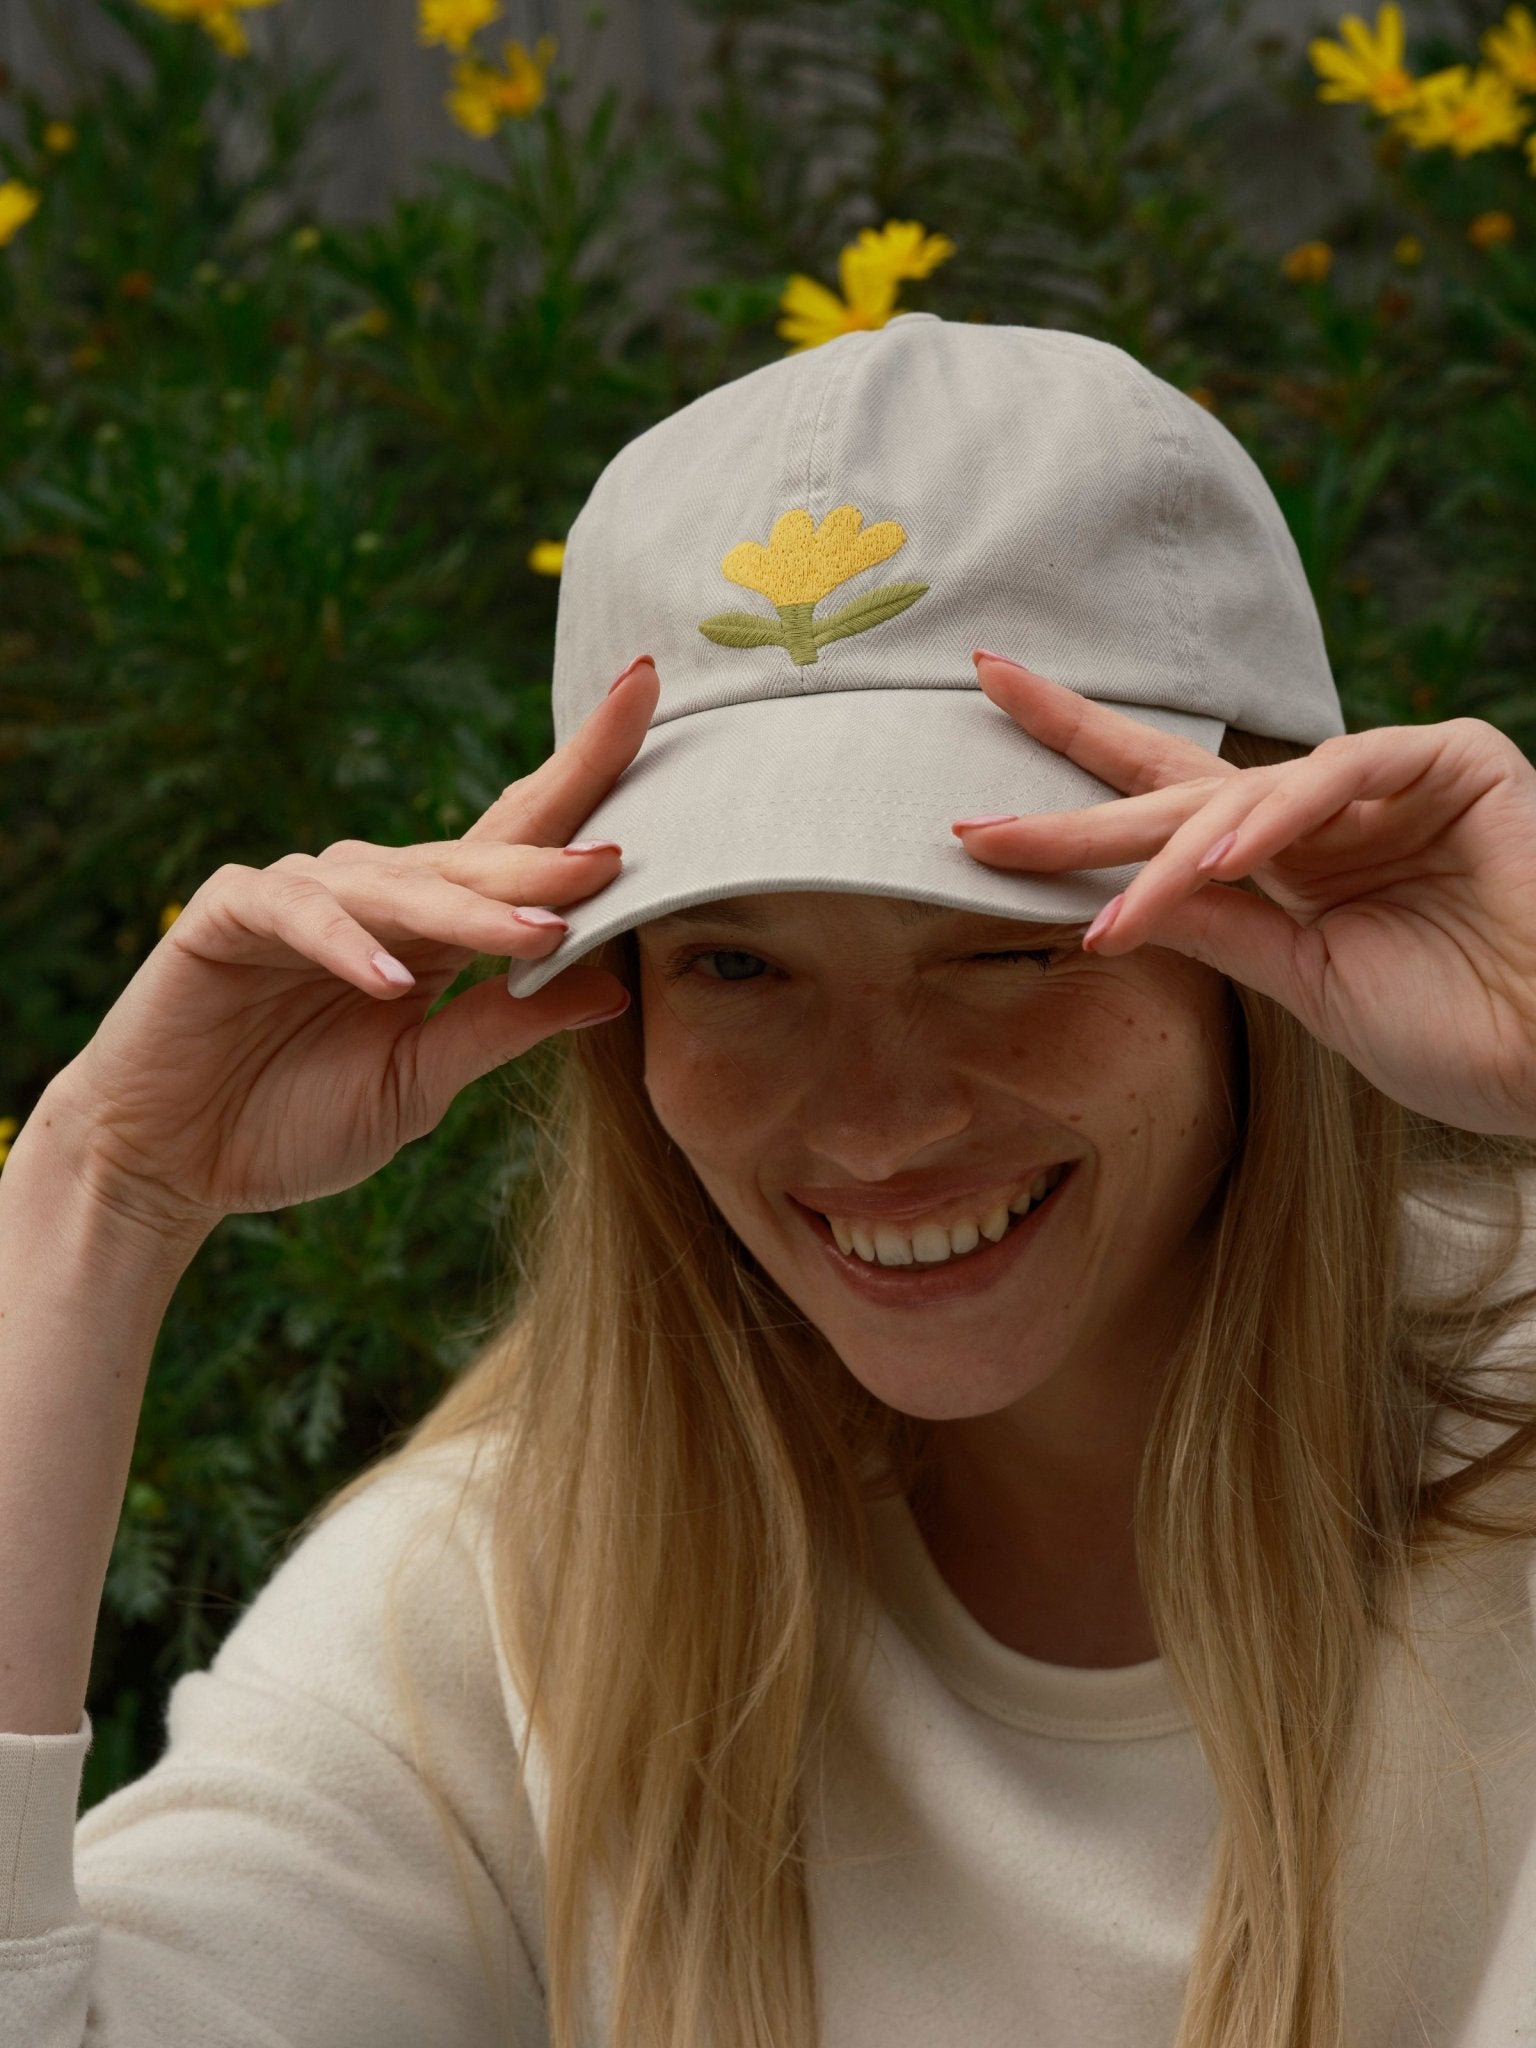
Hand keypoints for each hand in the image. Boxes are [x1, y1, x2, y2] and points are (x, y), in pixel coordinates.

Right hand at [41, 657, 662, 1236]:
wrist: (175, 1163)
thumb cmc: (297, 1120)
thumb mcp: (422, 1082)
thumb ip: (503, 1028)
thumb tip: (617, 987)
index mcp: (434, 929)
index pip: (520, 842)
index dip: (585, 776)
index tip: (648, 697)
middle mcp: (377, 895)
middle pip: (477, 855)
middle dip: (550, 848)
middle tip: (621, 847)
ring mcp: (302, 897)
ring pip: (400, 886)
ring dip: (471, 913)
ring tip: (540, 936)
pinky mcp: (231, 916)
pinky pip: (299, 916)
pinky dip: (347, 947)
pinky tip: (391, 982)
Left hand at [951, 649, 1535, 1139]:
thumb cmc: (1455, 1035)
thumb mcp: (1304, 983)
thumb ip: (1216, 928)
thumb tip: (1105, 901)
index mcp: (1290, 868)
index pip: (1162, 819)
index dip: (1074, 806)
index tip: (972, 823)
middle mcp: (1325, 815)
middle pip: (1177, 780)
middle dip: (1077, 770)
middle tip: (983, 733)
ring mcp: (1387, 780)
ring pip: (1241, 794)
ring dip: (1166, 852)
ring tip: (1109, 914)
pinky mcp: (1451, 760)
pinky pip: (1338, 776)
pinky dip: (1274, 819)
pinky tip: (1219, 860)